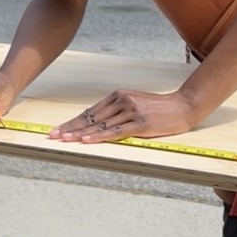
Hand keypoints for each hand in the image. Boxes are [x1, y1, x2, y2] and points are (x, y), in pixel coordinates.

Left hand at [50, 88, 195, 143]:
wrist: (184, 106)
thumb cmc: (160, 109)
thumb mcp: (135, 104)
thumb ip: (118, 112)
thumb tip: (97, 125)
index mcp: (118, 96)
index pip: (90, 111)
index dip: (72, 122)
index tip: (58, 130)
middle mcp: (122, 101)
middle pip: (91, 117)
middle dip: (70, 128)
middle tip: (52, 136)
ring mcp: (131, 111)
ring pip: (100, 125)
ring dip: (80, 134)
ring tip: (64, 140)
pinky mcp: (140, 123)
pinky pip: (115, 131)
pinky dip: (99, 136)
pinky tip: (87, 140)